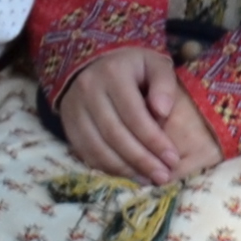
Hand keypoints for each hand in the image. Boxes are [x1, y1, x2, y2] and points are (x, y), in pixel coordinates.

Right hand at [56, 47, 204, 185]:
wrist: (93, 61)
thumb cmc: (132, 66)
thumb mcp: (154, 63)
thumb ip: (164, 84)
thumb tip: (163, 112)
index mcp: (113, 74)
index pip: (134, 115)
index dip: (154, 140)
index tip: (172, 159)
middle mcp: (88, 91)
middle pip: (115, 134)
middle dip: (141, 159)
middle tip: (163, 176)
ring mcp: (74, 109)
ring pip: (98, 147)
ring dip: (124, 169)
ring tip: (148, 179)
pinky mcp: (68, 124)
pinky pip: (86, 152)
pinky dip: (107, 168)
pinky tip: (127, 175)